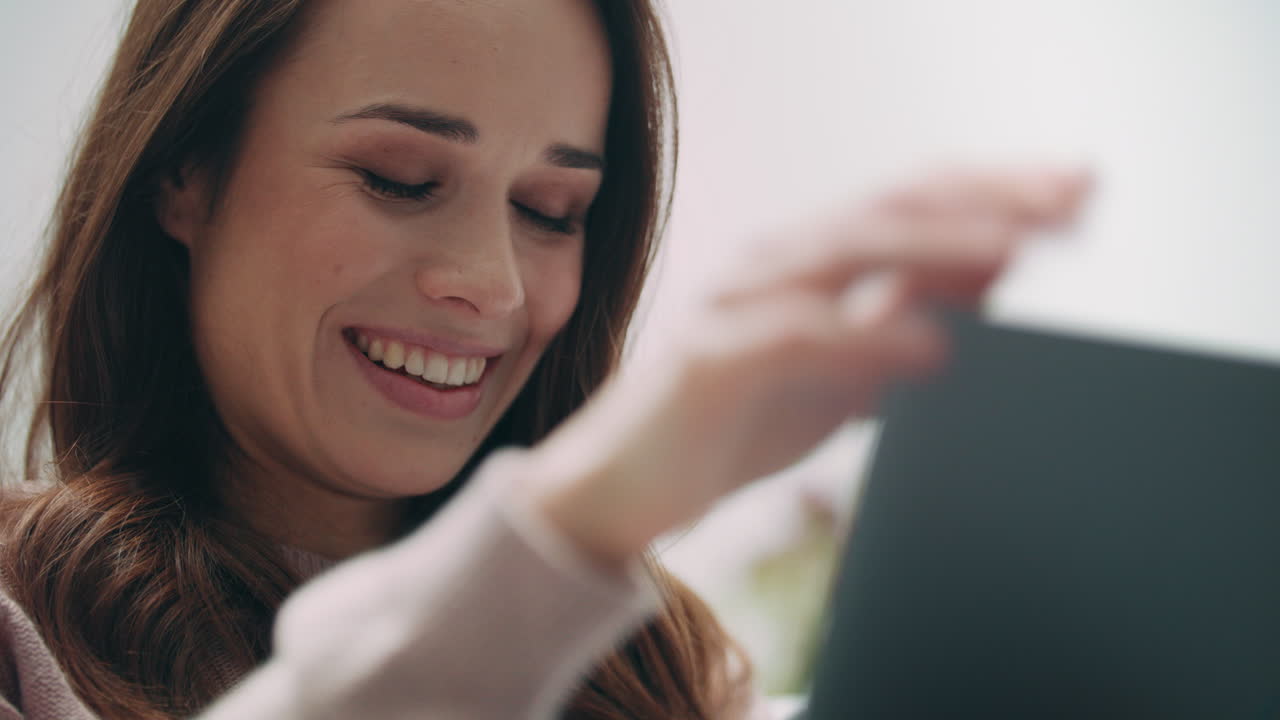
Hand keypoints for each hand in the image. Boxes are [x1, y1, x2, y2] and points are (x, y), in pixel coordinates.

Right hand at [525, 167, 1091, 566]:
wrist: (624, 487)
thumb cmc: (735, 425)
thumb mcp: (843, 374)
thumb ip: (906, 321)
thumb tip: (999, 268)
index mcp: (806, 261)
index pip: (910, 202)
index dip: (994, 189)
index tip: (1077, 193)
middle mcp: (772, 264)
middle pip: (891, 206)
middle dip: (987, 196)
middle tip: (1072, 198)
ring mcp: (736, 303)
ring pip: (844, 248)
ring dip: (937, 243)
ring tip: (1017, 243)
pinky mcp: (708, 358)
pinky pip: (796, 336)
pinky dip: (868, 338)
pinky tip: (933, 349)